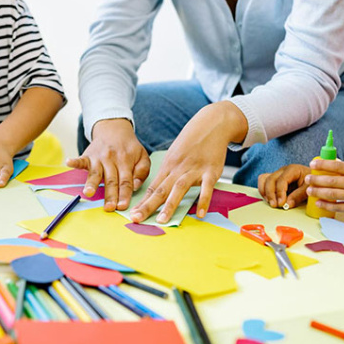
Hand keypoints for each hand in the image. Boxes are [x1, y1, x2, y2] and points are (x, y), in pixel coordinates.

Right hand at [66, 119, 150, 210]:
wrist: (114, 129)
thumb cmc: (129, 148)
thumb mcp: (142, 156)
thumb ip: (142, 171)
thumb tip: (135, 186)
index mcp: (126, 162)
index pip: (126, 181)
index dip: (124, 194)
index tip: (122, 206)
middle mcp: (112, 160)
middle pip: (111, 181)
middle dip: (110, 195)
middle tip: (109, 208)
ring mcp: (99, 158)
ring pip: (95, 173)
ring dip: (92, 183)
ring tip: (88, 192)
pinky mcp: (88, 155)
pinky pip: (81, 159)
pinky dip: (74, 161)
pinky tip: (69, 163)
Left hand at [129, 101, 247, 223]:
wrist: (212, 124)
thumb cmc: (192, 141)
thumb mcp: (175, 155)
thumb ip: (168, 173)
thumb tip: (156, 190)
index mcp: (168, 166)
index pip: (152, 187)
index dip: (142, 202)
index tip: (132, 214)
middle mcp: (178, 169)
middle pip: (160, 190)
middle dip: (148, 206)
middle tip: (136, 218)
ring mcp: (194, 170)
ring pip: (179, 189)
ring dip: (170, 205)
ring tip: (162, 220)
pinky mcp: (211, 171)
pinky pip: (207, 188)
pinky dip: (204, 201)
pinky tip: (201, 214)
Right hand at [258, 164, 310, 208]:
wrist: (314, 180)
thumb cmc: (312, 182)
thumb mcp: (309, 189)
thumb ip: (299, 195)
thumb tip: (287, 204)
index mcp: (293, 169)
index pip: (281, 180)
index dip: (280, 192)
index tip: (281, 203)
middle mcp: (283, 170)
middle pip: (270, 180)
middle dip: (271, 194)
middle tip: (275, 205)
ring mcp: (277, 174)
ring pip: (264, 180)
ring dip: (265, 192)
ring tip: (271, 203)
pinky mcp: (274, 180)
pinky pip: (263, 181)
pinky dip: (263, 191)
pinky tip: (269, 199)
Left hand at [305, 159, 343, 217]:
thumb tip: (333, 169)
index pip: (339, 165)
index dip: (324, 164)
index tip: (313, 164)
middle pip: (332, 180)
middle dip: (317, 179)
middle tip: (307, 178)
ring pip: (333, 194)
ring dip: (318, 192)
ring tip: (309, 190)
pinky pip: (338, 207)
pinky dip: (327, 205)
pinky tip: (318, 203)